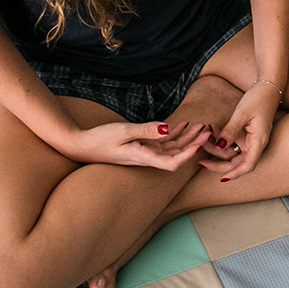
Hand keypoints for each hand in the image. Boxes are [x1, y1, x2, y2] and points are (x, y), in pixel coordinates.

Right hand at [65, 120, 210, 170]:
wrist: (80, 145)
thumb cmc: (99, 139)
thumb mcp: (124, 131)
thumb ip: (147, 130)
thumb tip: (169, 129)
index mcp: (143, 157)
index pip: (173, 163)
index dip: (189, 155)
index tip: (202, 143)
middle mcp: (146, 158)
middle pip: (176, 154)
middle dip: (194, 143)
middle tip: (208, 129)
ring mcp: (143, 153)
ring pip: (171, 148)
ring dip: (186, 137)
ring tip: (200, 125)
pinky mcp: (139, 147)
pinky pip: (160, 143)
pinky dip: (172, 134)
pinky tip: (181, 125)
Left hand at [200, 81, 281, 181]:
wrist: (267, 87)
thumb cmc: (258, 99)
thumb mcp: (242, 114)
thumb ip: (230, 131)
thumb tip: (220, 146)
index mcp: (259, 141)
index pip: (248, 165)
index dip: (235, 173)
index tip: (222, 179)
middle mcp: (254, 144)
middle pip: (236, 162)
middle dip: (217, 163)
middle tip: (200, 162)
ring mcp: (249, 140)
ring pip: (230, 152)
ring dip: (215, 147)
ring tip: (203, 136)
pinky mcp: (244, 135)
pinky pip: (230, 142)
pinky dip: (220, 138)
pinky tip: (211, 129)